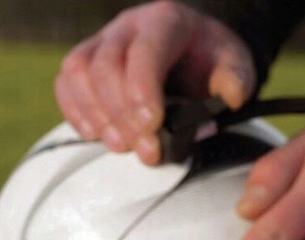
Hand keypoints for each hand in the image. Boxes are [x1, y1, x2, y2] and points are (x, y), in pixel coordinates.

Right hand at [54, 0, 255, 164]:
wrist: (198, 53)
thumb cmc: (216, 64)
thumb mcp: (238, 67)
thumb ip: (236, 81)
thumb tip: (230, 97)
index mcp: (167, 22)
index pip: (145, 53)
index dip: (142, 91)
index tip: (153, 127)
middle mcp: (129, 26)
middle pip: (107, 66)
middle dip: (123, 114)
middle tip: (145, 151)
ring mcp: (104, 41)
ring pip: (80, 71)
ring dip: (97, 114)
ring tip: (120, 146)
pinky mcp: (88, 61)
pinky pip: (67, 81)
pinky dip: (75, 110)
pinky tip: (95, 135)